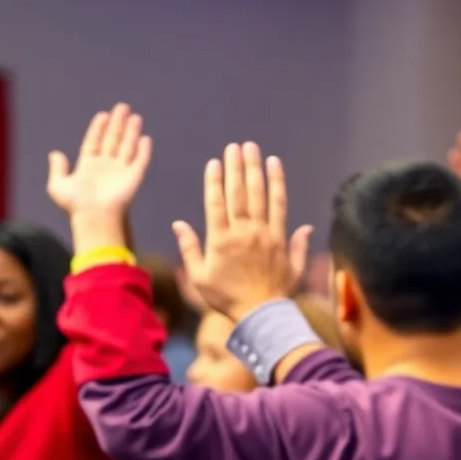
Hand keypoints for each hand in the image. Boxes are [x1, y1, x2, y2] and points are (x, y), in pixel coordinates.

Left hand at [48, 103, 151, 216]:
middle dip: (118, 123)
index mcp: (88, 165)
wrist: (94, 216)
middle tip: (122, 107)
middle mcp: (106, 165)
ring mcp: (121, 171)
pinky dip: (144, 150)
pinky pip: (140, 161)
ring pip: (127, 146)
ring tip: (135, 116)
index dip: (98, 128)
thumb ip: (57, 169)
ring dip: (131, 131)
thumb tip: (55, 153)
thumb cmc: (75, 204)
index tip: (103, 115)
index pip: (94, 142)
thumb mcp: (57, 186)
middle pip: (113, 139)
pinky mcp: (134, 177)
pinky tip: (145, 138)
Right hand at [173, 142, 311, 321]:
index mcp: (220, 241)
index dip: (215, 181)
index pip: (216, 204)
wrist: (261, 313)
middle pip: (240, 193)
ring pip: (260, 196)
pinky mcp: (282, 239)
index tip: (215, 162)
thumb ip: (189, 249)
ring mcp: (265, 234)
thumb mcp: (199, 277)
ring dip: (257, 171)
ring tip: (254, 150)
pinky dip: (278, 187)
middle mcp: (243, 233)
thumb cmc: (226, 298)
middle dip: (237, 167)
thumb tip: (178, 223)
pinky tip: (276, 170)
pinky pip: (280, 207)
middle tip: (236, 146)